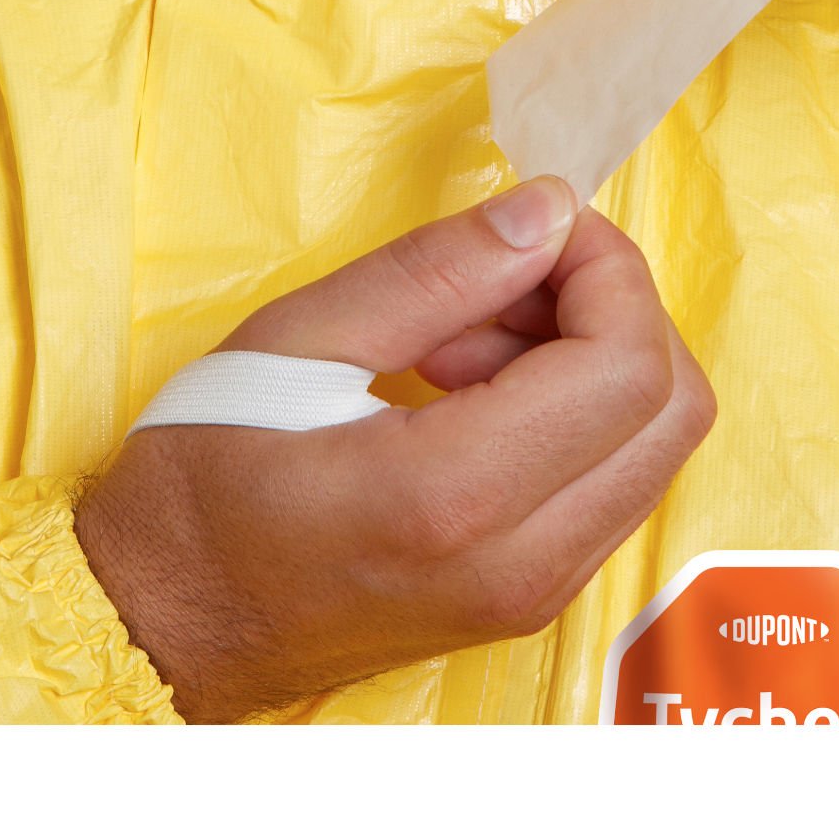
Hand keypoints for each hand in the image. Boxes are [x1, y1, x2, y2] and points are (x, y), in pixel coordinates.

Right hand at [74, 177, 715, 722]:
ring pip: (657, 441)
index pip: (628, 365)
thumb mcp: (295, 342)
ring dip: (592, 356)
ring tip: (463, 339)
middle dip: (614, 307)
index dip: (608, 268)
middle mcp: (524, 563)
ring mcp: (539, 592)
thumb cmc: (204, 481)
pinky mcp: (536, 595)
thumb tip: (551, 210)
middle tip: (506, 277)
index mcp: (455, 496)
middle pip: (675, 405)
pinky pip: (615, 476)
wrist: (163, 628)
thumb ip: (433, 271)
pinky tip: (474, 388)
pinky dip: (575, 408)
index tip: (539, 225)